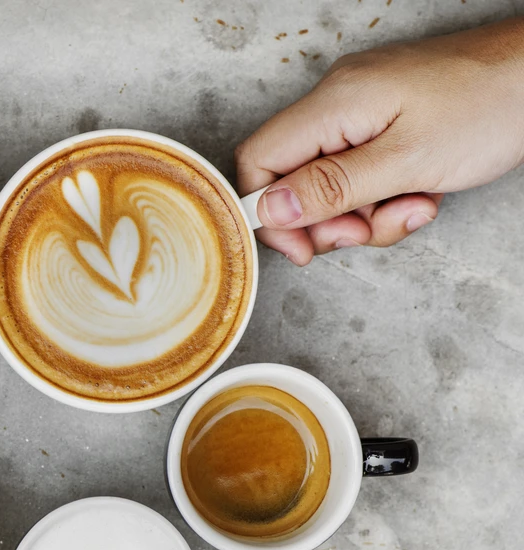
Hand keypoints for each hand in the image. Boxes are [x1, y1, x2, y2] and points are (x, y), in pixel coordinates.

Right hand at [236, 17, 523, 264]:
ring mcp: (363, 110)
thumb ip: (332, 188)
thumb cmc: (491, 105)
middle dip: (329, 220)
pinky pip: (363, 172)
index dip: (270, 212)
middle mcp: (339, 101)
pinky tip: (422, 193)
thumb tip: (270, 209)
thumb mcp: (407, 162)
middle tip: (367, 231)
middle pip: (294, 178)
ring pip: (332, 184)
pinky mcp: (386, 120)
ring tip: (413, 206)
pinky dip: (387, 195)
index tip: (304, 247)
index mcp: (334, 103)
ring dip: (366, 214)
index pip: (259, 160)